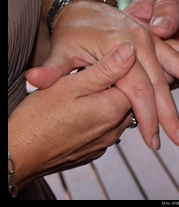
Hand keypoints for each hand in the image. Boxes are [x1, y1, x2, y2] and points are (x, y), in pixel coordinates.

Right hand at [9, 41, 135, 188]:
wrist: (17, 155)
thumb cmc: (38, 119)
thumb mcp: (70, 84)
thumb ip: (105, 69)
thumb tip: (131, 50)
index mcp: (115, 109)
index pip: (132, 83)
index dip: (114, 71)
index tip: (93, 66)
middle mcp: (116, 129)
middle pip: (124, 100)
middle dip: (109, 88)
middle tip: (81, 81)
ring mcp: (104, 143)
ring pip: (112, 115)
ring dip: (101, 104)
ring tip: (76, 98)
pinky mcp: (91, 152)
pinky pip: (100, 130)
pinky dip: (92, 120)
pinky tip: (73, 116)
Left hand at [26, 0, 178, 149]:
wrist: (85, 7)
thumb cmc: (73, 30)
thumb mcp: (61, 49)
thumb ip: (54, 68)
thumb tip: (39, 81)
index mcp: (122, 46)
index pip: (138, 89)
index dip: (146, 116)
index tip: (152, 140)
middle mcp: (144, 42)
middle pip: (163, 86)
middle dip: (172, 116)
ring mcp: (157, 39)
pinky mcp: (164, 40)